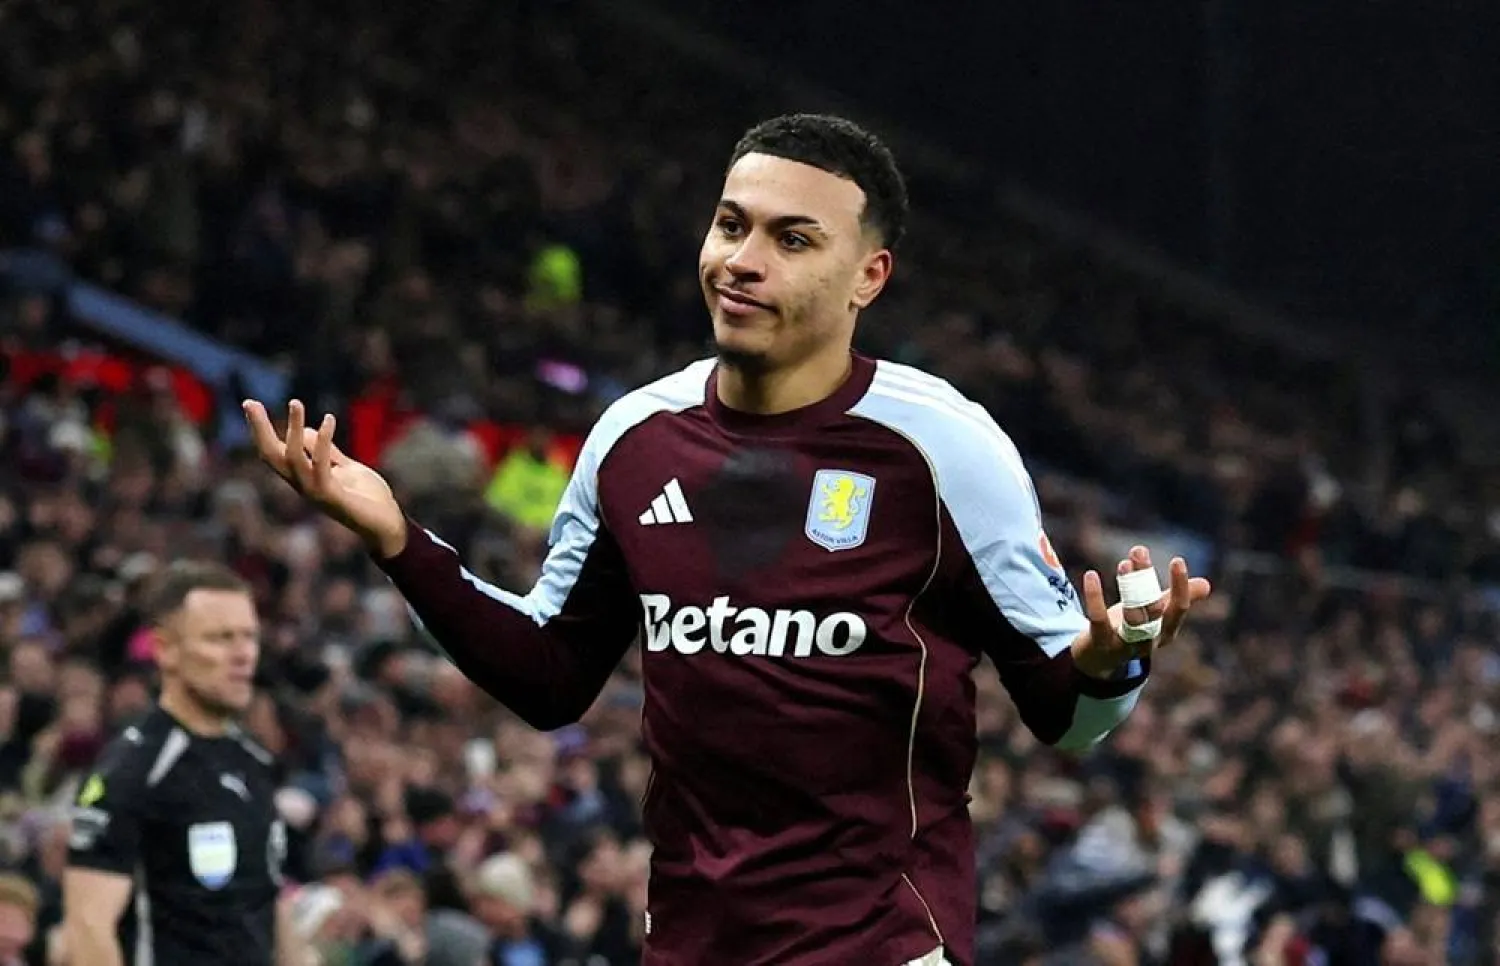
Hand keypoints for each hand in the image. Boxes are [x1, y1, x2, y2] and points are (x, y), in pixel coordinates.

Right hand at [243, 400, 406, 557]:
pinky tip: (329, 420)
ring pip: (292, 458)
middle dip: (259, 429)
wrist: (388, 524)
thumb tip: (305, 430)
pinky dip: (323, 442)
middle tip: (250, 402)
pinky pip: (321, 466)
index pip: (273, 452)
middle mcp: (303, 485)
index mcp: (304, 477)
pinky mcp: (332, 496)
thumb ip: (327, 451)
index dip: (260, 430)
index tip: (250, 403)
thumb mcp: (345, 467)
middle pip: (271, 456)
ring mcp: (315, 492)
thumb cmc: (367, 497)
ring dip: (293, 429)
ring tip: (295, 403)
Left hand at [1072, 546, 1211, 678]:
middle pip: (1153, 609)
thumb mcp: (1155, 614)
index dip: (1180, 586)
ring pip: (1132, 616)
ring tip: (1124, 563)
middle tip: (1139, 551)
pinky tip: (1091, 575)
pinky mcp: (1100, 644)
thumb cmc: (1130, 631)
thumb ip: (1175, 599)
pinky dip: (1095, 598)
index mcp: (1165, 631)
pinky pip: (1099, 620)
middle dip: (1146, 578)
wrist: (1098, 661)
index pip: (1178, 609)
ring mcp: (1125, 645)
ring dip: (1128, 586)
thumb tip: (1206, 584)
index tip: (1177, 560)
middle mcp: (1149, 641)